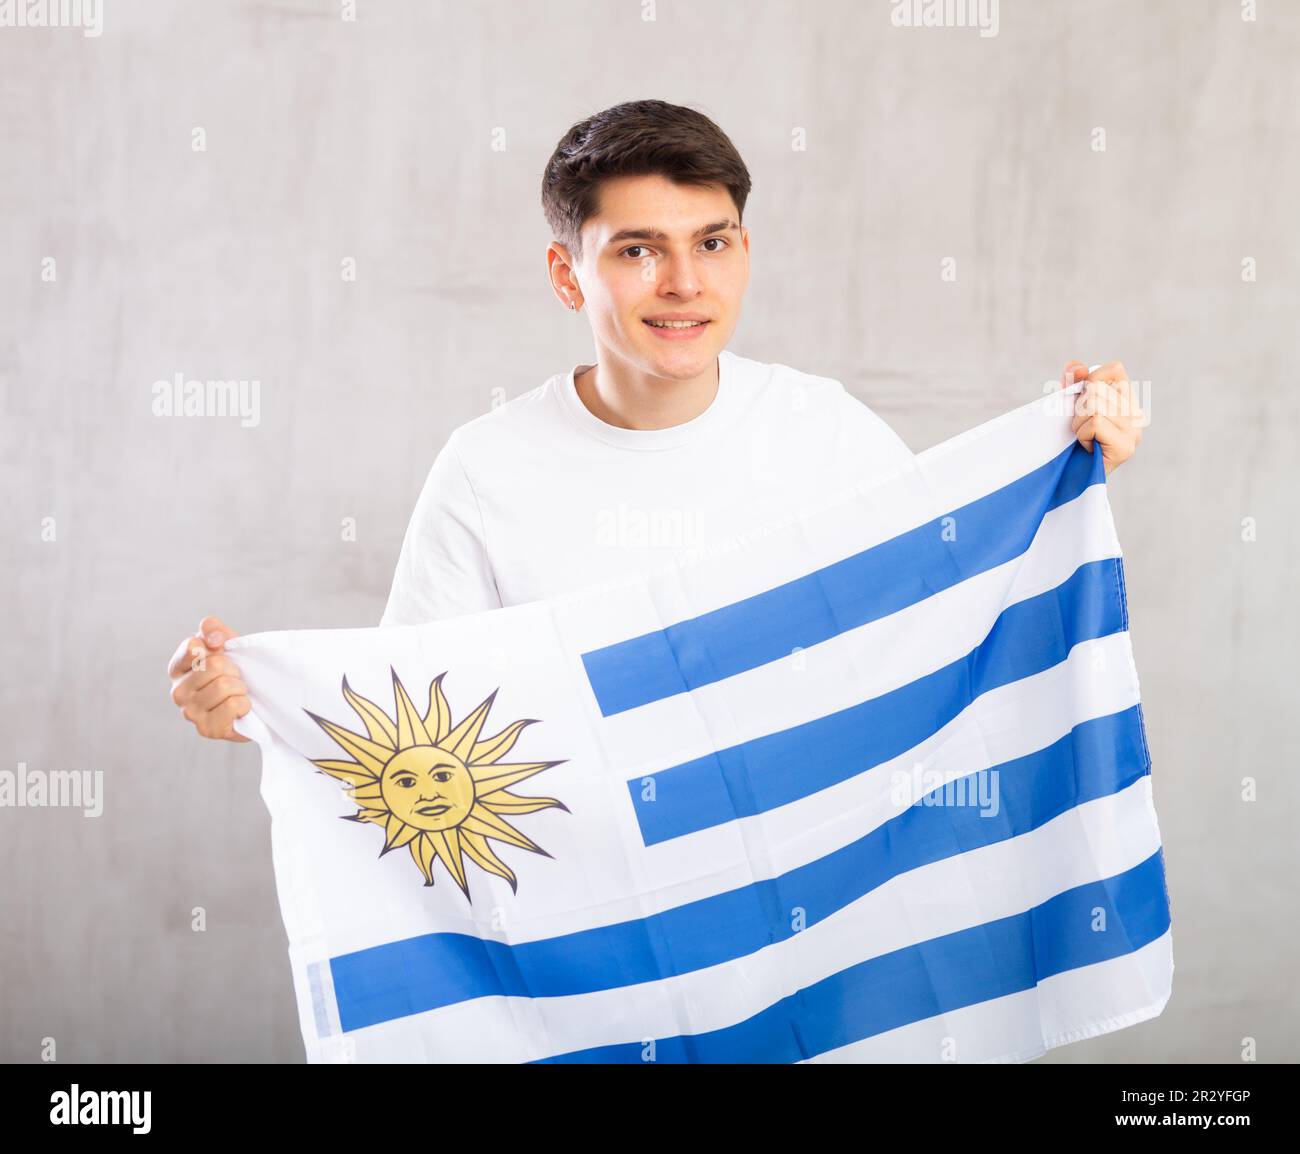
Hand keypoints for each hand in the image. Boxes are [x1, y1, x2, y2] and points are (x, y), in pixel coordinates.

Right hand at [168, 615, 250, 741]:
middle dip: (233, 669)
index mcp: (177, 668)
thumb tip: (213, 635)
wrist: (253, 706)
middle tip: (234, 678)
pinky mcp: (206, 729)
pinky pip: (233, 705)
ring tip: (236, 693)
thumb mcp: (226, 645)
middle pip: (214, 665)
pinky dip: (244, 705)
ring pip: (224, 685)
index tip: (223, 652)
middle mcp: (177, 691)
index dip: (218, 646)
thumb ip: (214, 630)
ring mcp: (190, 712)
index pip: (192, 646)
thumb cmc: (234, 673)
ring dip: (240, 688)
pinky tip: (239, 709)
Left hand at [1060, 360, 1144, 474]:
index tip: (1082, 400)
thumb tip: (1076, 366)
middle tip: (1081, 429)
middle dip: (1078, 409)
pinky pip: (1095, 423)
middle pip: (1096, 389)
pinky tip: (1087, 447)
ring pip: (1094, 406)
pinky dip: (1082, 434)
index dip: (1091, 379)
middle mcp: (1136, 414)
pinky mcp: (1126, 447)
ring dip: (1078, 423)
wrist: (1070, 479)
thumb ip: (1072, 383)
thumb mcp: (1069, 406)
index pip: (1114, 369)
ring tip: (1083, 438)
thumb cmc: (1071, 440)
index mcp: (1126, 400)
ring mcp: (1134, 431)